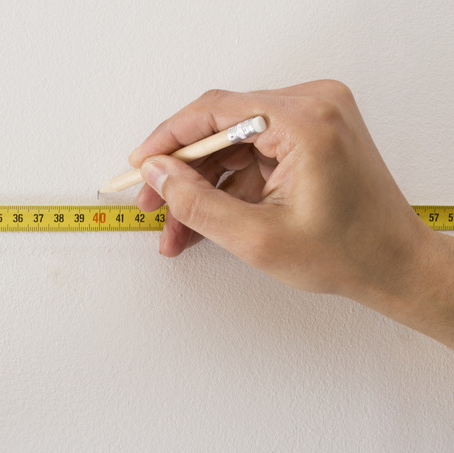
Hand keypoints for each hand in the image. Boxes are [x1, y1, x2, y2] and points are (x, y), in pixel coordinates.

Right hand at [131, 80, 453, 346]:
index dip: (167, 139)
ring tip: (178, 226)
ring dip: (202, 185)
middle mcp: (312, 106)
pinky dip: (228, 185)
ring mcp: (313, 117)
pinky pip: (252, 153)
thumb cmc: (347, 253)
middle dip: (182, 171)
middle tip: (153, 202)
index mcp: (305, 121)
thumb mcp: (256, 237)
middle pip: (220, 127)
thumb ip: (196, 202)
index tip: (140, 165)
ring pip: (231, 144)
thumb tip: (157, 174)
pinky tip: (206, 217)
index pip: (214, 111)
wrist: (393, 264)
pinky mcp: (310, 134)